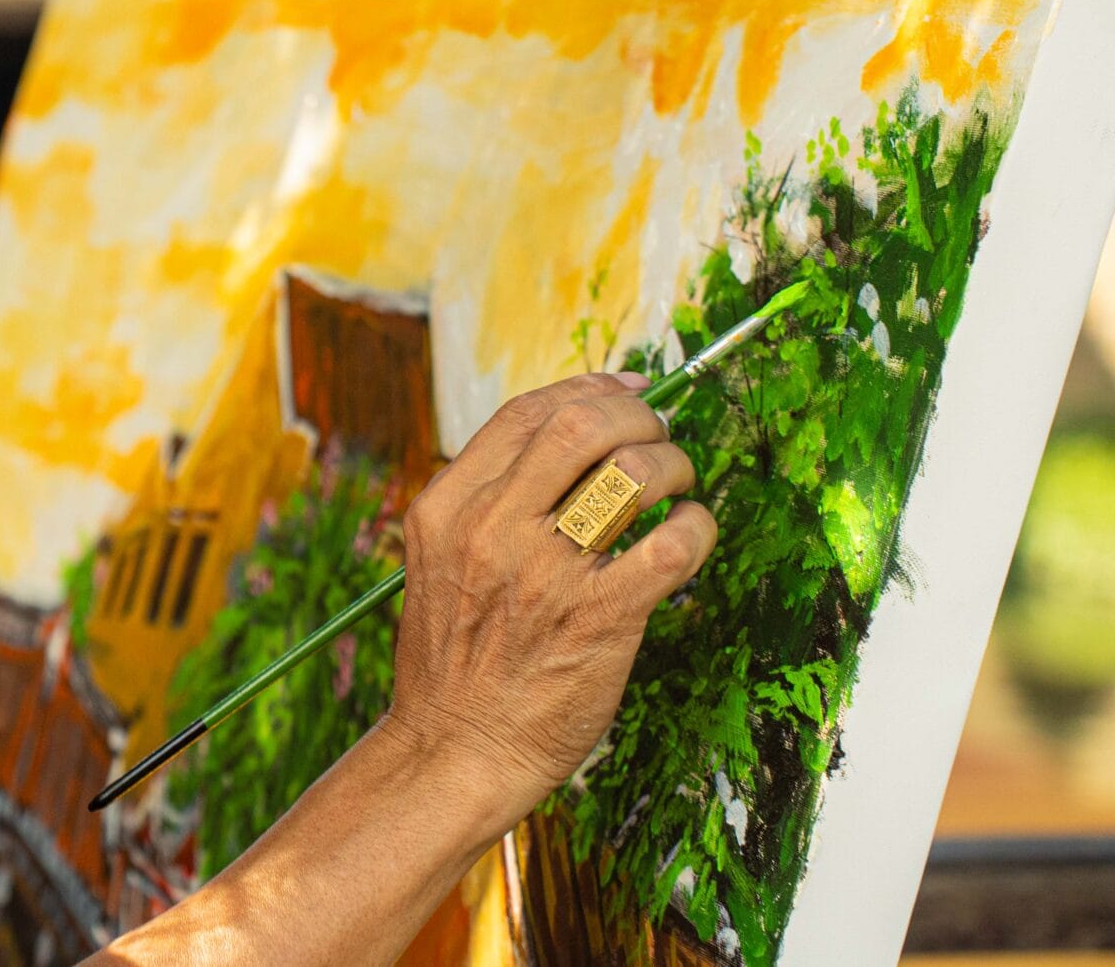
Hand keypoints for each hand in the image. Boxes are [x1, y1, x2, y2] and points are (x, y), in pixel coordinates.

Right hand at [381, 371, 717, 841]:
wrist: (456, 748)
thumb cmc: (455, 657)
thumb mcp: (440, 560)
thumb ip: (486, 502)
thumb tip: (569, 438)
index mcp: (445, 508)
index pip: (524, 414)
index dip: (587, 387)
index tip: (625, 388)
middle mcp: (490, 531)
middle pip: (579, 425)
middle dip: (636, 415)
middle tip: (658, 434)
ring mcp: (545, 575)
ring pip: (631, 474)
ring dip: (672, 465)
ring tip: (677, 485)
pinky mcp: (600, 621)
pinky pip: (671, 546)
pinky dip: (696, 527)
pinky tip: (690, 535)